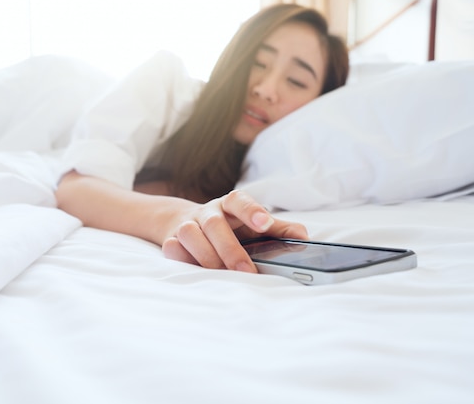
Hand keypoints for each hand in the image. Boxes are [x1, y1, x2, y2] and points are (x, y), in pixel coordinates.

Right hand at [161, 190, 307, 272]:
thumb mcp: (253, 225)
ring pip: (189, 233)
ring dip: (206, 256)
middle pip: (215, 223)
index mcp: (230, 205)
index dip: (251, 210)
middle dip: (230, 249)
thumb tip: (303, 237)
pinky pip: (171, 247)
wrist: (186, 223)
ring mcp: (187, 225)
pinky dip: (181, 257)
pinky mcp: (170, 239)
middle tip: (247, 271)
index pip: (239, 201)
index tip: (264, 223)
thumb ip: (278, 230)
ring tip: (221, 273)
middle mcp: (208, 212)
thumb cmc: (230, 227)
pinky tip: (195, 269)